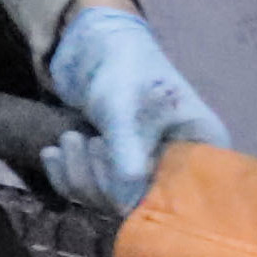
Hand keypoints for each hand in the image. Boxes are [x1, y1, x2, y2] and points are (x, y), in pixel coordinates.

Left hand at [44, 0, 228, 216]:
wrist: (100, 51)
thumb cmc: (127, 70)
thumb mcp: (125, 107)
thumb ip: (127, 149)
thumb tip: (126, 204)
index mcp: (203, 153)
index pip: (180, 197)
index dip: (139, 190)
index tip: (107, 153)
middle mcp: (182, 171)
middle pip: (141, 205)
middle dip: (99, 178)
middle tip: (83, 139)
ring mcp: (150, 176)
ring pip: (110, 203)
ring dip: (79, 174)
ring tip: (68, 138)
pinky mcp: (120, 177)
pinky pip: (93, 197)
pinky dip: (68, 177)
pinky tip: (53, 154)